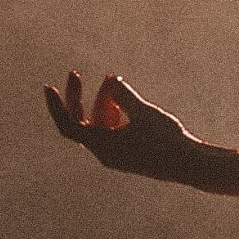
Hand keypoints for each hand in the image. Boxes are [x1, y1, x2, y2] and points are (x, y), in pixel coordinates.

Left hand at [44, 70, 197, 182]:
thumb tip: (110, 81)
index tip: (48, 87)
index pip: (68, 126)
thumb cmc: (166, 138)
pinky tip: (122, 99)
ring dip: (102, 102)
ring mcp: (115, 154)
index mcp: (102, 146)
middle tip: (75, 73)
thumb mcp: (144, 112)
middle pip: (82, 122)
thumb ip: (124, 95)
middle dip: (80, 98)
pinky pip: (111, 131)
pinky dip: (113, 113)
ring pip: (99, 124)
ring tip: (111, 80)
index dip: (56, 107)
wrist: (189, 164)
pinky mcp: (128, 153)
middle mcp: (104, 152)